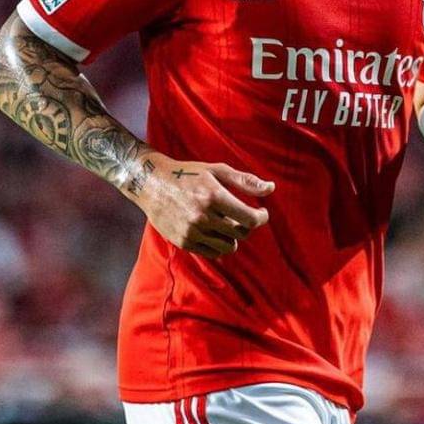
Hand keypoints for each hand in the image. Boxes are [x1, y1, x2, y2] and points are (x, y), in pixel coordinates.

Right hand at [132, 155, 273, 259]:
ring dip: (232, 236)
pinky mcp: (183, 242)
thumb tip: (271, 188)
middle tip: (241, 215)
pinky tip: (214, 230)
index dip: (261, 217)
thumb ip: (245, 180)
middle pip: (240, 233)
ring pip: (229, 246)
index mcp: (214, 196)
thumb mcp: (217, 170)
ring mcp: (192, 231)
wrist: (152, 183)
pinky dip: (218, 243)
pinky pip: (213, 252)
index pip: (249, 219)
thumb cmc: (188, 173)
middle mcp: (203, 216)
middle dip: (246, 225)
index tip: (261, 213)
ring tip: (225, 222)